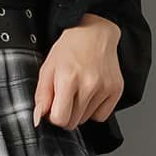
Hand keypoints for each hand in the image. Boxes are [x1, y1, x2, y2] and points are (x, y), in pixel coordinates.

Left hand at [32, 14, 123, 131]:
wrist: (94, 33)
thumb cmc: (70, 48)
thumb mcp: (47, 68)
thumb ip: (41, 96)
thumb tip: (38, 118)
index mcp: (68, 78)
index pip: (60, 119)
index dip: (53, 116)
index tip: (54, 106)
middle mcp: (89, 84)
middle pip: (73, 122)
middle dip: (66, 114)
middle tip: (66, 96)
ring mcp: (105, 88)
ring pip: (86, 120)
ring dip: (80, 111)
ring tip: (79, 91)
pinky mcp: (116, 90)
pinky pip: (102, 116)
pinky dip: (94, 110)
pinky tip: (91, 95)